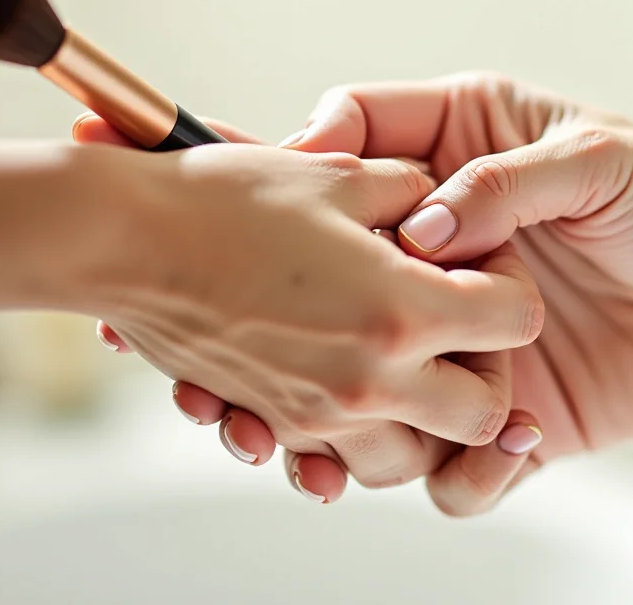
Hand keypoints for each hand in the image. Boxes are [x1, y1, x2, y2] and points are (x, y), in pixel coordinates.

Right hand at [75, 116, 546, 513]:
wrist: (119, 239)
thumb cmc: (228, 196)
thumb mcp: (344, 173)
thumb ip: (417, 189)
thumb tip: (442, 206)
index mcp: (403, 310)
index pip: (514, 320)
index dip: (508, 284)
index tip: (478, 260)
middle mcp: (372, 378)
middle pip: (483, 413)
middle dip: (487, 372)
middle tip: (455, 324)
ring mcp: (322, 413)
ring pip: (414, 455)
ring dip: (425, 415)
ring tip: (403, 356)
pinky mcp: (279, 421)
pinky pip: (339, 459)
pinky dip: (354, 435)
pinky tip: (346, 383)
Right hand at [180, 72, 632, 509]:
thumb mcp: (595, 155)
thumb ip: (503, 182)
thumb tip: (420, 234)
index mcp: (458, 159)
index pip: (355, 150)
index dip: (315, 171)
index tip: (295, 202)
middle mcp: (447, 256)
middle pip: (342, 283)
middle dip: (310, 320)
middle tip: (299, 350)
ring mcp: (468, 338)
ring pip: (375, 388)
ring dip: (365, 423)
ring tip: (379, 430)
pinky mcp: (507, 411)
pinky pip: (453, 463)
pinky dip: (460, 474)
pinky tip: (502, 453)